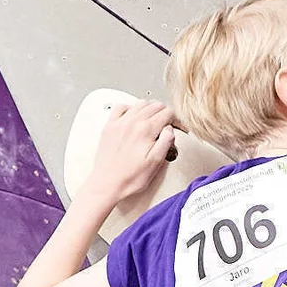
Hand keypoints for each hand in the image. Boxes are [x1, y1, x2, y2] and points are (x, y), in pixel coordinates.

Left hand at [83, 97, 182, 222]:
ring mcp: (119, 123)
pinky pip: (121, 107)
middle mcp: (132, 122)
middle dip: (166, 113)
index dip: (177, 119)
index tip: (179, 127)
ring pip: (140, 103)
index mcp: (145, 130)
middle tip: (169, 124)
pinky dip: (131, 107)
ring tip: (155, 119)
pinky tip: (134, 116)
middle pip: (155, 105)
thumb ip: (166, 142)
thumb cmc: (129, 178)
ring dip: (151, 108)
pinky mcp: (110, 126)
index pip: (167, 113)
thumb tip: (170, 129)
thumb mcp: (155, 163)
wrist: (107, 184)